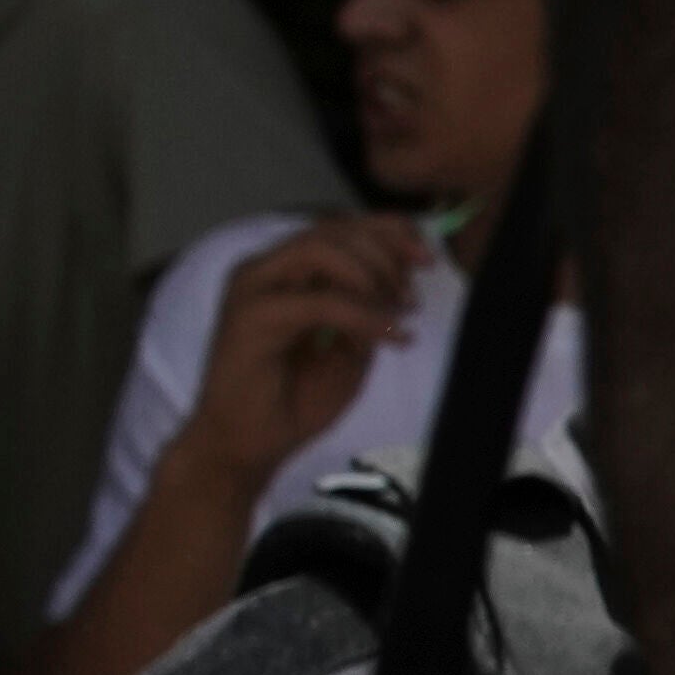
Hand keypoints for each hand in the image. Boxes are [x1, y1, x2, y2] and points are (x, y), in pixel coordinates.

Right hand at [178, 215, 433, 496]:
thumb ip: (367, 311)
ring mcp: (251, 289)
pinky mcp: (250, 317)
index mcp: (283, 273)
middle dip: (386, 249)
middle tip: (415, 290)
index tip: (427, 256)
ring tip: (400, 311)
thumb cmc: (292, 401)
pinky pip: (319, 302)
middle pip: (330, 229)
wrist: (247, 446)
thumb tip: (399, 285)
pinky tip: (390, 336)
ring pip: (319, 249)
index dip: (385, 231)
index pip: (335, 229)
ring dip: (371, 276)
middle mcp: (263, 271)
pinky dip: (363, 315)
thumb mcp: (349, 350)